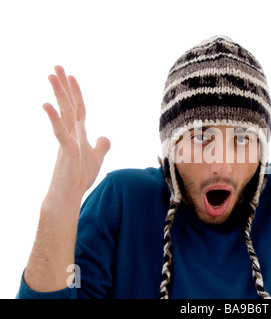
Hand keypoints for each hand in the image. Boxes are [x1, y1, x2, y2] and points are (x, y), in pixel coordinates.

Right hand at [43, 66, 109, 203]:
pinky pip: (60, 133)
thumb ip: (101, 146)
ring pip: (64, 114)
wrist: (69, 195)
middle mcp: (72, 133)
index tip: (71, 76)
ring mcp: (68, 141)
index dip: (76, 92)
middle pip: (69, 105)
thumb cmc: (80, 177)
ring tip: (51, 77)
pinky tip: (47, 105)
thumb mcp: (96, 158)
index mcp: (79, 133)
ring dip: (59, 95)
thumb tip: (104, 136)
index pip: (79, 108)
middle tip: (56, 67)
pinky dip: (54, 119)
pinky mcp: (66, 152)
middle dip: (64, 86)